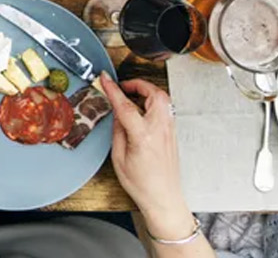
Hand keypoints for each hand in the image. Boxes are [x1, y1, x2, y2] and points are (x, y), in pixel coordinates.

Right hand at [101, 76, 191, 239]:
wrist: (163, 198)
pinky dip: (153, 103)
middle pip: (154, 94)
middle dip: (138, 84)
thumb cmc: (142, 184)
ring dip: (147, 92)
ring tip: (132, 96)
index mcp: (143, 136)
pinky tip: (142, 110)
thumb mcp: (119, 158)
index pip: (126, 105)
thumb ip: (118, 131)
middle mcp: (161, 130)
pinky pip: (165, 109)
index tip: (105, 80)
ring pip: (163, 99)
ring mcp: (170, 131)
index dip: (113, 90)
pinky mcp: (172, 134)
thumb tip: (118, 114)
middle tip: (123, 86)